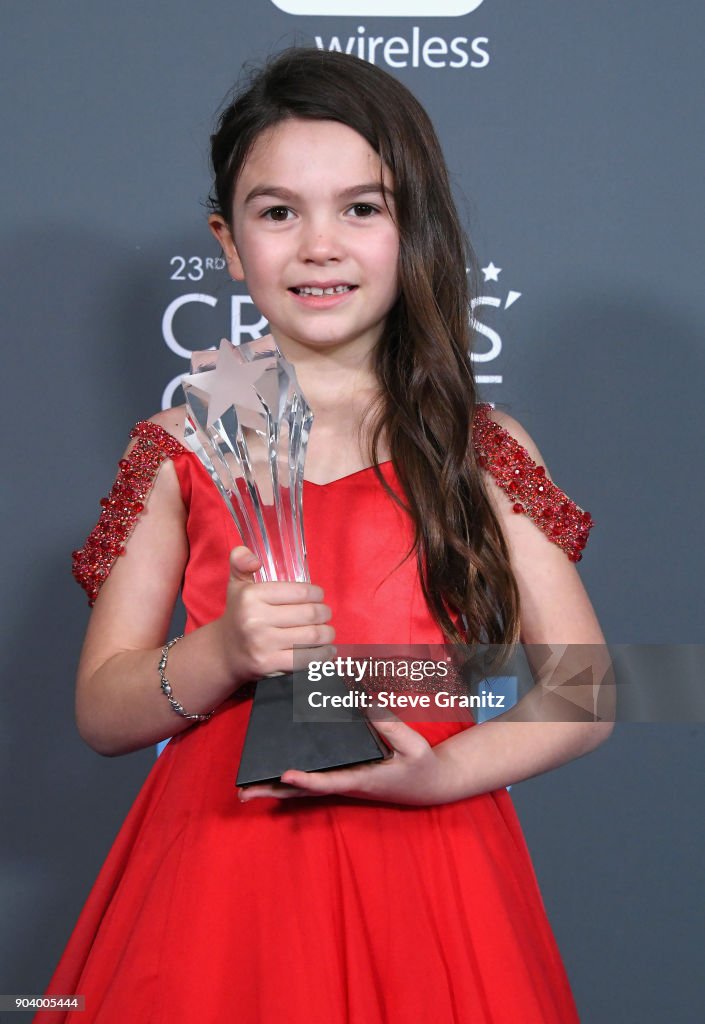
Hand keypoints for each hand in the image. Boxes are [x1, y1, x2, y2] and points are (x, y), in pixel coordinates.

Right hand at [217, 546, 334, 681]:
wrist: (224, 653)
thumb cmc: (239, 614)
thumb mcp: (237, 585)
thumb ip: (241, 561)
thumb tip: (253, 558)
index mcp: (251, 596)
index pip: (300, 592)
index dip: (317, 594)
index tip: (319, 597)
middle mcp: (255, 620)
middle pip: (310, 614)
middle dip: (325, 614)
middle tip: (326, 614)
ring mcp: (262, 644)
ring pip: (312, 637)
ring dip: (327, 634)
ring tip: (328, 632)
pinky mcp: (268, 664)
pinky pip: (305, 659)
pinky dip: (321, 655)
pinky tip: (326, 651)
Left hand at [238, 716, 456, 806]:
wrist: (430, 785)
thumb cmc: (421, 766)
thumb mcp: (412, 746)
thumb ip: (389, 726)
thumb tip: (363, 702)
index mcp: (360, 779)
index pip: (328, 782)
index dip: (307, 780)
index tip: (285, 774)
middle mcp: (345, 784)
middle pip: (305, 793)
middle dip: (274, 792)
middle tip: (244, 792)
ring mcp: (342, 782)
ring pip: (304, 789)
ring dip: (276, 788)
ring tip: (247, 786)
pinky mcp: (343, 777)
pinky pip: (313, 780)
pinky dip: (291, 780)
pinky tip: (274, 773)